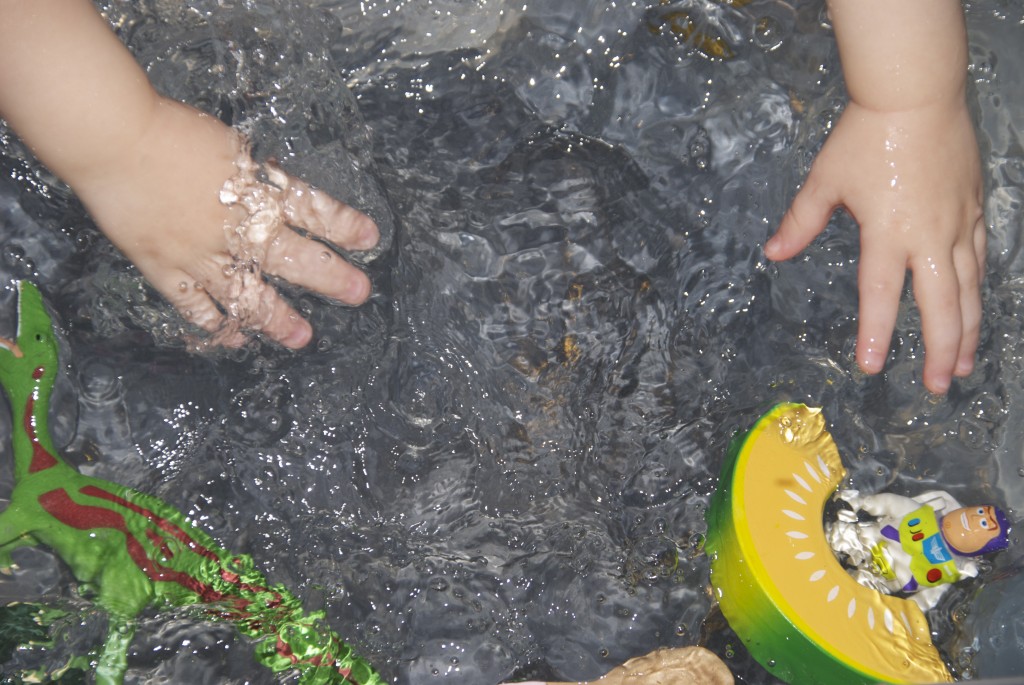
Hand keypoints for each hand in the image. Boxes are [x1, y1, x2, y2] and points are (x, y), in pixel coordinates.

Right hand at [69, 98, 378, 348]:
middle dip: (329, 276)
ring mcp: (200, 253)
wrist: (111, 137)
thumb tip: (283, 194)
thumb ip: (255, 177)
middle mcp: (235, 226)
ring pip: (247, 292)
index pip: (311, 208)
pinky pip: (195, 306)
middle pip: (292, 256)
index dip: (342, 224)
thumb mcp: (227, 145)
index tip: (369, 237)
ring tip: (302, 338)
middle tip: (357, 293)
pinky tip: (236, 339)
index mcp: (254, 189)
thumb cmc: (168, 130)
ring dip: (277, 318)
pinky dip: (217, 324)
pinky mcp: (166, 267)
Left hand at [766, 99, 984, 393]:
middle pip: (940, 305)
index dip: (875, 333)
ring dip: (967, 329)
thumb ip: (801, 221)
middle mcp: (928, 235)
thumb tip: (773, 254)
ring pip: (969, 288)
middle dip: (939, 350)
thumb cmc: (865, 137)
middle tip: (938, 387)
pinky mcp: (975, 206)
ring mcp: (958, 222)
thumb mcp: (824, 180)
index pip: (881, 295)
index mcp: (887, 233)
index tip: (871, 366)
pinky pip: (981, 257)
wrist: (916, 93)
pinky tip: (976, 307)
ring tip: (964, 364)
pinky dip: (979, 288)